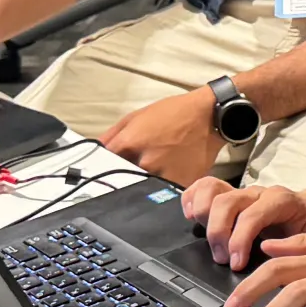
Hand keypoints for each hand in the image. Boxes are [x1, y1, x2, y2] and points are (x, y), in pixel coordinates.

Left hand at [103, 88, 225, 186]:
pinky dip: (165, 189)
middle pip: (124, 180)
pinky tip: (172, 172)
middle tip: (140, 165)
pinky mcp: (182, 185)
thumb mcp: (136, 116)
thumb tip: (95, 151)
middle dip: (127, 175)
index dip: (104, 168)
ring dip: (147, 183)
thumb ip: (111, 135)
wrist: (209, 116)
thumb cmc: (174, 113)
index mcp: (131, 143)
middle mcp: (146, 163)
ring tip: (159, 168)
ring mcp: (165, 176)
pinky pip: (166, 194)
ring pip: (145, 190)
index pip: (103, 166)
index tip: (106, 171)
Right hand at [187, 177, 305, 275]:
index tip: (236, 264)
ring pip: (212, 190)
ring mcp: (242, 192)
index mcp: (281, 200)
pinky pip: (204, 187)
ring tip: (212, 245)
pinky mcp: (231, 196)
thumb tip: (284, 261)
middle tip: (224, 260)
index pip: (252, 215)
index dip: (239, 240)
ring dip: (204, 218)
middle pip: (226, 202)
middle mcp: (258, 193)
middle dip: (219, 234)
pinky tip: (192, 217)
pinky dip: (192, 199)